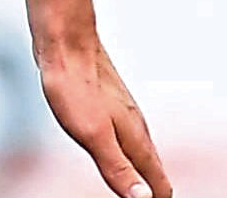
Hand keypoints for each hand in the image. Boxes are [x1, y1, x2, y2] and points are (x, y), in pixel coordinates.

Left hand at [40, 41, 170, 197]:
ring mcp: (124, 116)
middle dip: (154, 194)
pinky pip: (127, 140)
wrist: (66, 44)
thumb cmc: (75, 85)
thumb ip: (119, 168)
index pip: (160, 185)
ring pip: (143, 155)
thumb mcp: (93, 135)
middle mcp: (137, 129)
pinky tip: (118, 156)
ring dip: (144, 176)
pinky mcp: (110, 107)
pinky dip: (129, 158)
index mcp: (137, 140)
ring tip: (141, 193)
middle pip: (155, 172)